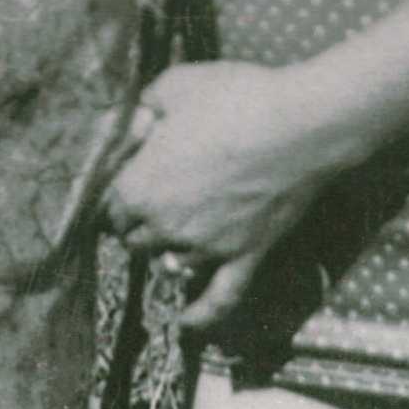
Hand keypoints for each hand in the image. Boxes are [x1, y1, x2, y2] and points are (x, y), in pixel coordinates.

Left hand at [102, 59, 340, 325]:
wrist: (301, 124)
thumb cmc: (236, 98)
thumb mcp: (176, 84)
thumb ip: (141, 108)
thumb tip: (127, 124)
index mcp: (142, 184)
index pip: (107, 205)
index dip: (114, 192)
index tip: (125, 180)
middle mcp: (167, 224)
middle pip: (133, 238)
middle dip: (136, 222)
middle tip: (148, 201)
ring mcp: (207, 246)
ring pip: (169, 264)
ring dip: (165, 251)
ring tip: (172, 232)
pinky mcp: (245, 255)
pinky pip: (219, 298)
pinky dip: (201, 315)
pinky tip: (186, 324)